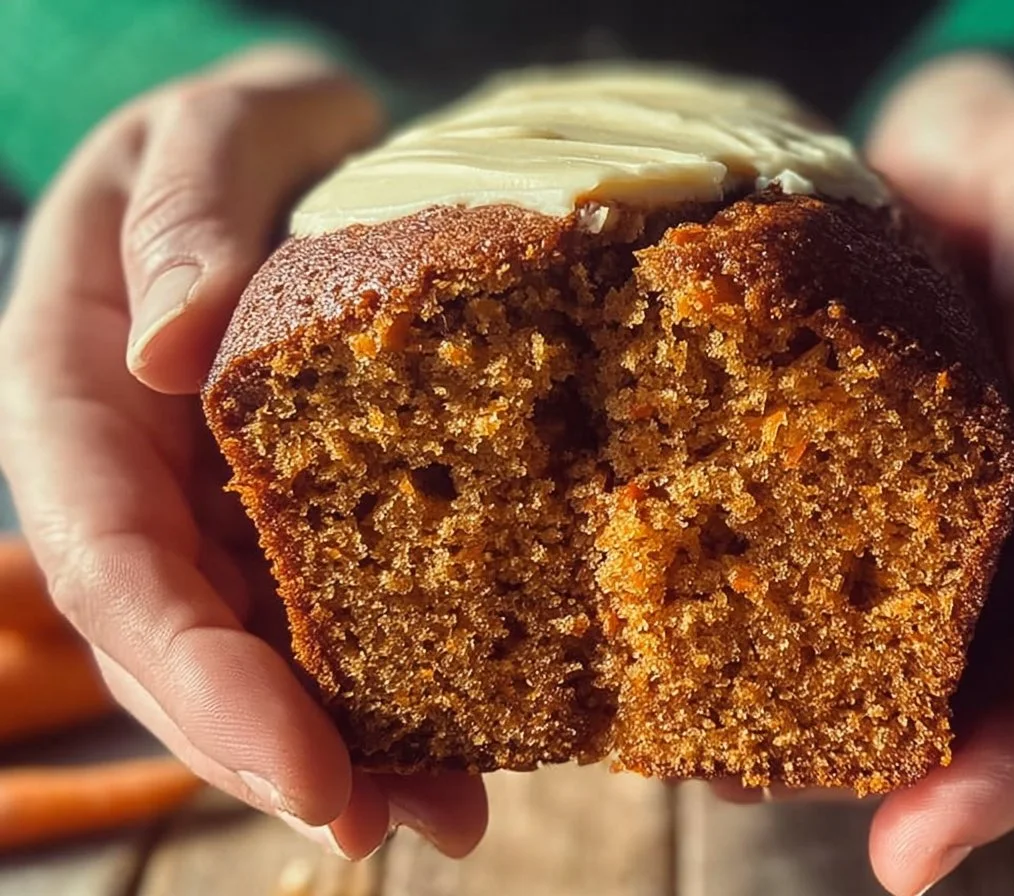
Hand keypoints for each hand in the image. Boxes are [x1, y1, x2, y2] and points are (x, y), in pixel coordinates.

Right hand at [0, 45, 485, 859]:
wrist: (301, 144)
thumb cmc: (240, 130)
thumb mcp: (207, 133)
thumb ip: (184, 214)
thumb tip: (167, 346)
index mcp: (78, 398)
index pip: (115, 566)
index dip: (197, 681)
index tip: (298, 767)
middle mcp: (141, 476)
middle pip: (183, 649)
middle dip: (275, 751)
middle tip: (395, 827)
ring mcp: (217, 504)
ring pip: (258, 652)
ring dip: (349, 746)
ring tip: (454, 813)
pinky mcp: (297, 509)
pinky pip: (329, 608)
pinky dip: (393, 678)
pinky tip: (474, 733)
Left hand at [718, 55, 1013, 894]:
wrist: (947, 144)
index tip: (933, 838)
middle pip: (1000, 681)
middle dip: (926, 777)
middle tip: (839, 843)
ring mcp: (948, 515)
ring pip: (907, 649)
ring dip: (832, 731)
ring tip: (736, 776)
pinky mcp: (857, 487)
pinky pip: (822, 573)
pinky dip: (770, 633)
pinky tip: (696, 666)